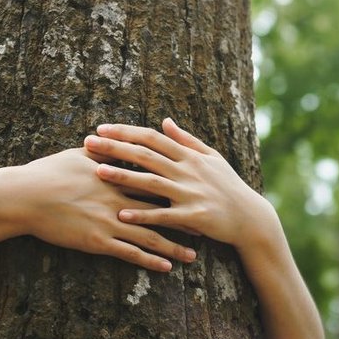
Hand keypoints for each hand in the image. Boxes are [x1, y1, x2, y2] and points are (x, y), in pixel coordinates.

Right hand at [4, 148, 196, 270]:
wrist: (25, 196)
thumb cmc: (48, 173)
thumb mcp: (78, 156)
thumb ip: (102, 152)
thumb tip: (113, 141)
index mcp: (116, 176)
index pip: (155, 181)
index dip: (178, 188)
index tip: (198, 193)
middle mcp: (118, 198)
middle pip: (161, 209)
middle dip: (186, 219)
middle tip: (208, 226)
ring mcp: (109, 221)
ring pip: (150, 235)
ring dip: (174, 247)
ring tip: (193, 256)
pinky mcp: (97, 240)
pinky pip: (129, 253)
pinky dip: (149, 260)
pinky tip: (165, 267)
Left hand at [83, 119, 280, 250]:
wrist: (249, 217)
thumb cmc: (229, 186)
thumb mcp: (212, 158)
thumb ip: (186, 140)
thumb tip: (165, 120)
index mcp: (188, 156)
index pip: (151, 138)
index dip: (125, 132)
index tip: (102, 127)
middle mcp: (187, 171)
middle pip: (145, 155)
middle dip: (115, 147)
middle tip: (89, 142)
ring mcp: (189, 193)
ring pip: (150, 182)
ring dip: (123, 176)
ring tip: (98, 172)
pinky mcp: (193, 216)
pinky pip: (163, 215)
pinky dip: (142, 214)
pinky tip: (121, 214)